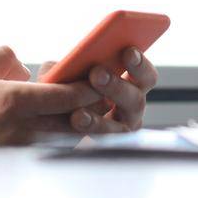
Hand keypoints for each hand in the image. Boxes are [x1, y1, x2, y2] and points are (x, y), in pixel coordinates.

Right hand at [0, 45, 130, 145]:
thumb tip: (21, 60)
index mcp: (13, 102)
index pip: (69, 96)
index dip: (92, 88)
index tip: (102, 78)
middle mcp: (21, 129)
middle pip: (76, 121)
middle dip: (92, 108)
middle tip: (98, 94)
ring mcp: (19, 150)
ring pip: (66, 140)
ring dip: (78, 125)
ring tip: (80, 109)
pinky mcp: (14, 163)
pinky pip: (48, 151)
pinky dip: (59, 139)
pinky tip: (56, 127)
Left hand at [36, 45, 157, 132]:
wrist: (52, 121)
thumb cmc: (66, 88)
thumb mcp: (66, 73)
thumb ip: (68, 67)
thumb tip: (66, 65)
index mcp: (131, 85)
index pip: (145, 75)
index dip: (140, 64)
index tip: (128, 52)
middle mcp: (132, 108)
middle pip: (136, 99)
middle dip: (116, 86)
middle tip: (97, 74)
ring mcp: (121, 130)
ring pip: (119, 126)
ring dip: (99, 118)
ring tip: (78, 112)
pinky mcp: (106, 145)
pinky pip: (102, 141)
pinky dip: (89, 130)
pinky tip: (76, 121)